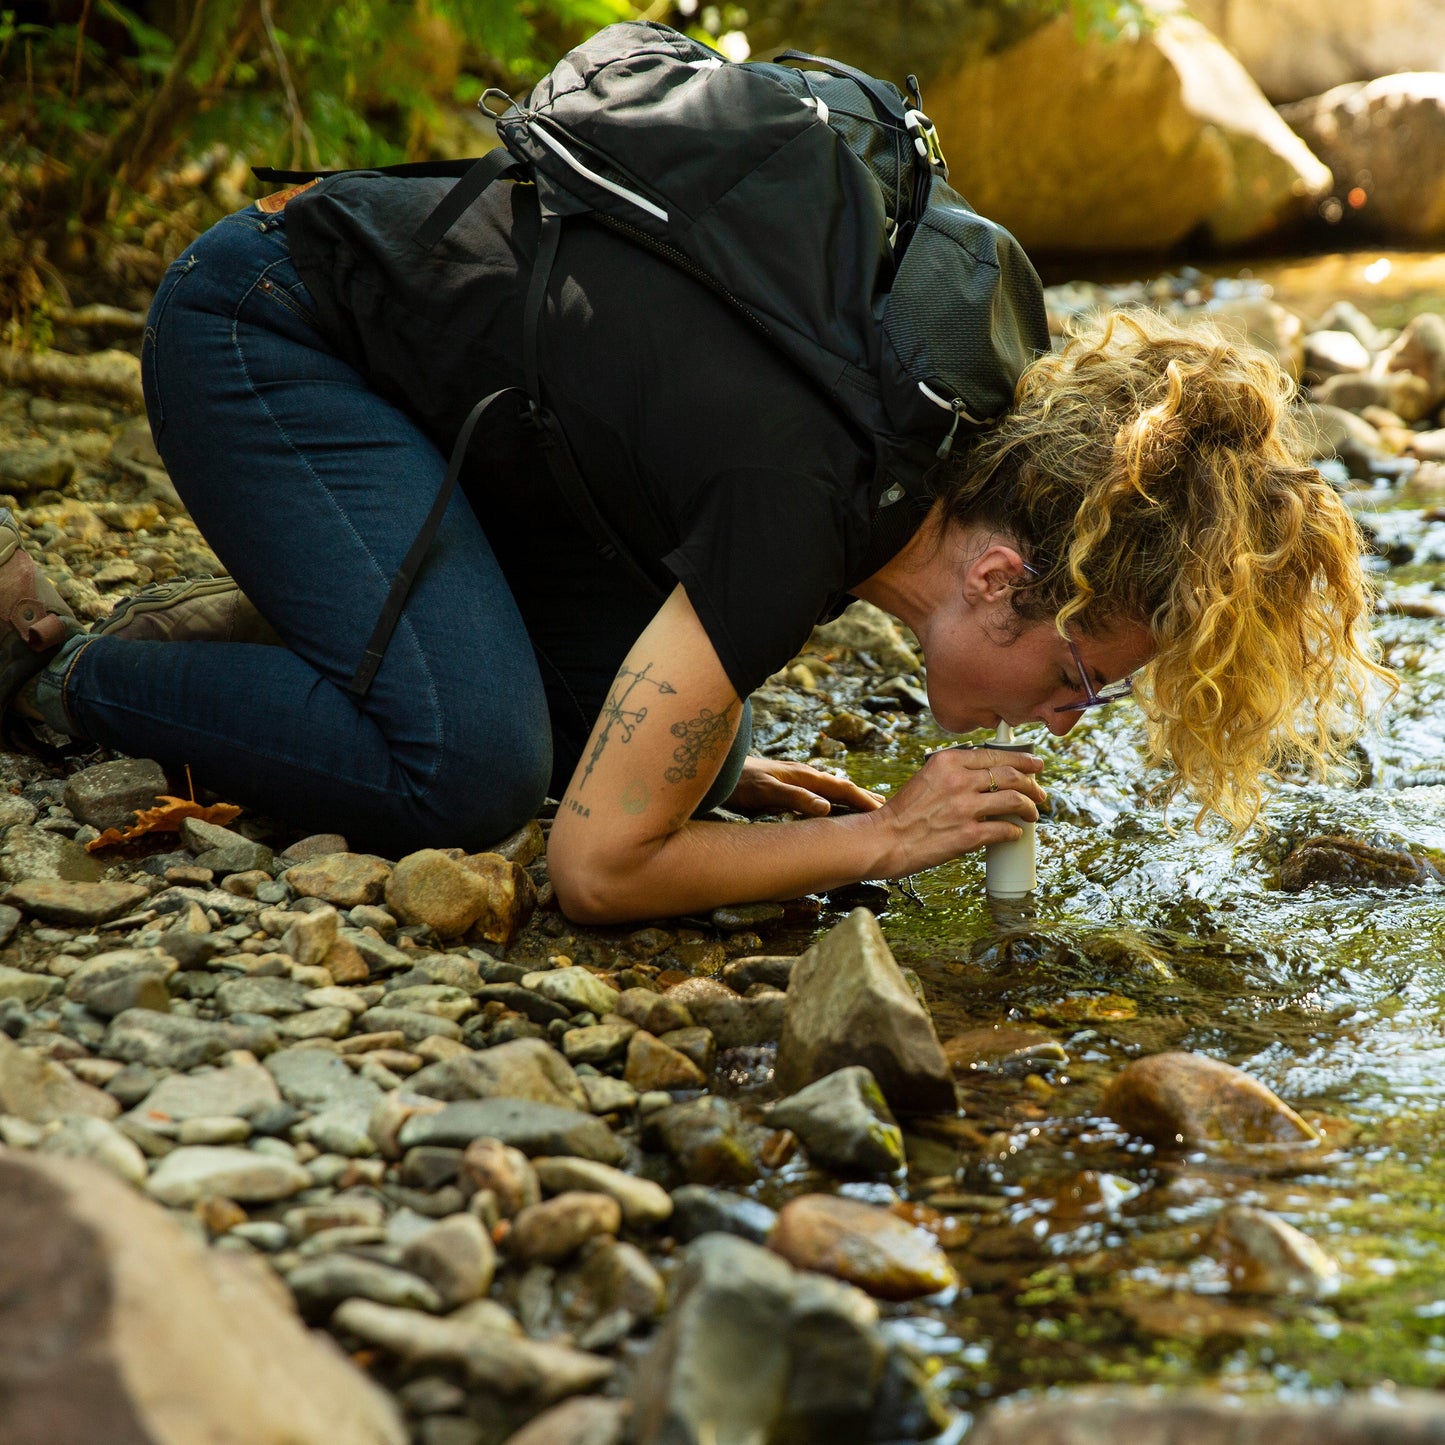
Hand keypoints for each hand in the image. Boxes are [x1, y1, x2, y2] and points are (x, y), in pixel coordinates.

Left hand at [724, 755, 884, 816]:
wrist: (716, 769)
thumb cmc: (738, 781)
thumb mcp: (765, 791)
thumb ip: (795, 797)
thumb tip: (826, 808)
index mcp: (805, 776)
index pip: (842, 789)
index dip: (863, 800)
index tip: (884, 811)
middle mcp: (804, 776)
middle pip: (841, 787)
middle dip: (864, 798)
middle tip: (888, 810)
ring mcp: (795, 780)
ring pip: (830, 790)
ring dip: (850, 800)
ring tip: (866, 809)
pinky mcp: (786, 786)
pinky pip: (818, 794)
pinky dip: (832, 801)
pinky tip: (831, 808)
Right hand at [871, 745, 1046, 875]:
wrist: (885, 839)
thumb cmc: (904, 812)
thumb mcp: (927, 777)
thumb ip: (955, 772)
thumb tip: (988, 777)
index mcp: (948, 761)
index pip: (995, 755)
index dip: (1022, 760)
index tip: (1035, 766)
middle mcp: (959, 780)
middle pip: (1011, 776)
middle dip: (1032, 784)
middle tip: (1040, 793)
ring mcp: (965, 807)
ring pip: (1015, 800)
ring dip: (1030, 808)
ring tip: (1032, 814)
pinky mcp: (968, 835)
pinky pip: (1004, 830)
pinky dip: (1014, 832)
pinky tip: (1015, 833)